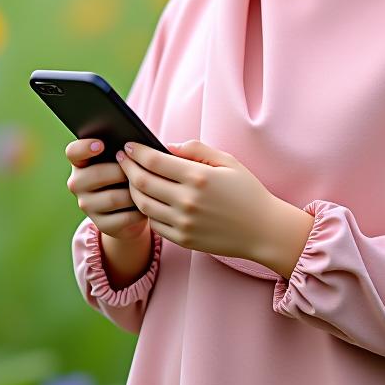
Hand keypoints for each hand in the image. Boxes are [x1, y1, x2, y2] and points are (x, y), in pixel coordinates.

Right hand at [65, 138, 150, 241]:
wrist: (129, 209)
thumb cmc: (126, 175)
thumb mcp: (121, 161)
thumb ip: (121, 151)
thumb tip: (134, 148)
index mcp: (80, 162)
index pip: (73, 152)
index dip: (85, 147)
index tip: (101, 145)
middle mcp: (77, 184)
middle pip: (96, 174)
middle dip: (121, 171)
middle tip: (137, 170)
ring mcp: (87, 205)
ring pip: (113, 197)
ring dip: (133, 193)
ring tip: (146, 188)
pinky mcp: (101, 225)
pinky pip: (124, 217)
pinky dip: (139, 211)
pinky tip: (146, 205)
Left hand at [116, 139, 275, 258]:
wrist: (264, 230)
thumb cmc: (247, 192)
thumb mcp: (228, 161)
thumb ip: (196, 149)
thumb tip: (166, 147)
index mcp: (198, 177)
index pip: (154, 161)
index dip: (137, 152)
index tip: (128, 145)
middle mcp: (188, 201)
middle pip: (142, 182)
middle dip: (127, 168)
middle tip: (121, 159)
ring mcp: (184, 223)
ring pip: (143, 204)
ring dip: (132, 189)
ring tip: (131, 178)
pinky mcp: (183, 240)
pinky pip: (154, 223)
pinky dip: (146, 210)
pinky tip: (146, 200)